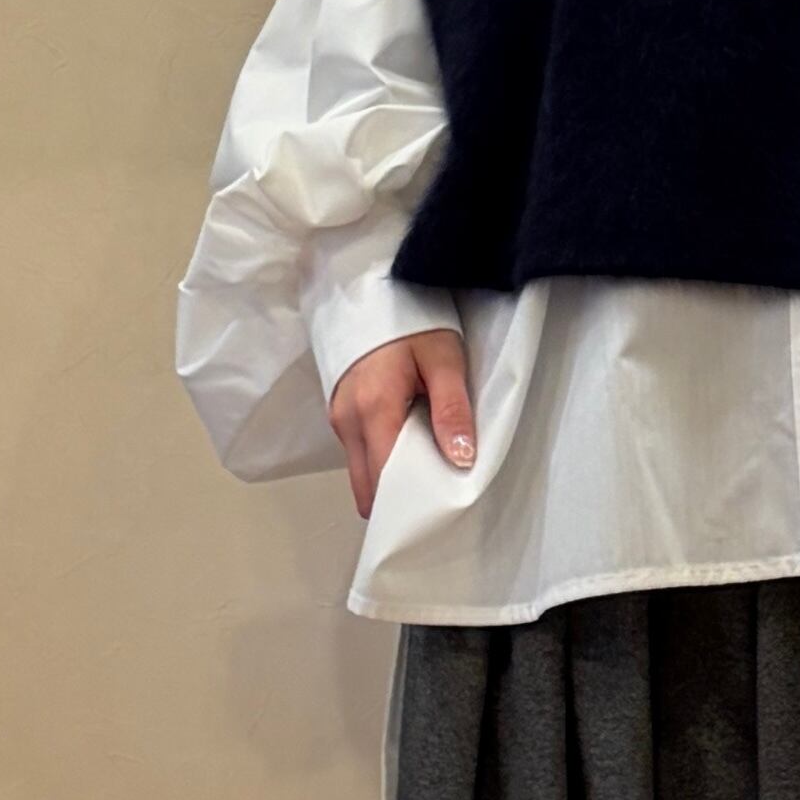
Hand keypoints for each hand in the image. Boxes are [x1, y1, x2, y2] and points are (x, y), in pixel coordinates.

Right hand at [328, 326, 474, 519]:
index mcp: (374, 408)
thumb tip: (461, 459)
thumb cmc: (411, 319)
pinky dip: (381, 464)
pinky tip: (409, 453)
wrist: (368, 287)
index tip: (438, 512)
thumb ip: (452, 409)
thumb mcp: (444, 358)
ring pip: (361, 474)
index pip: (386, 480)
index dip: (411, 504)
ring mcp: (339, 418)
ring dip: (389, 482)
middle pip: (369, 486)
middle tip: (435, 501)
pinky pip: (359, 454)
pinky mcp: (340, 414)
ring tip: (426, 476)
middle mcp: (348, 420)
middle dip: (399, 501)